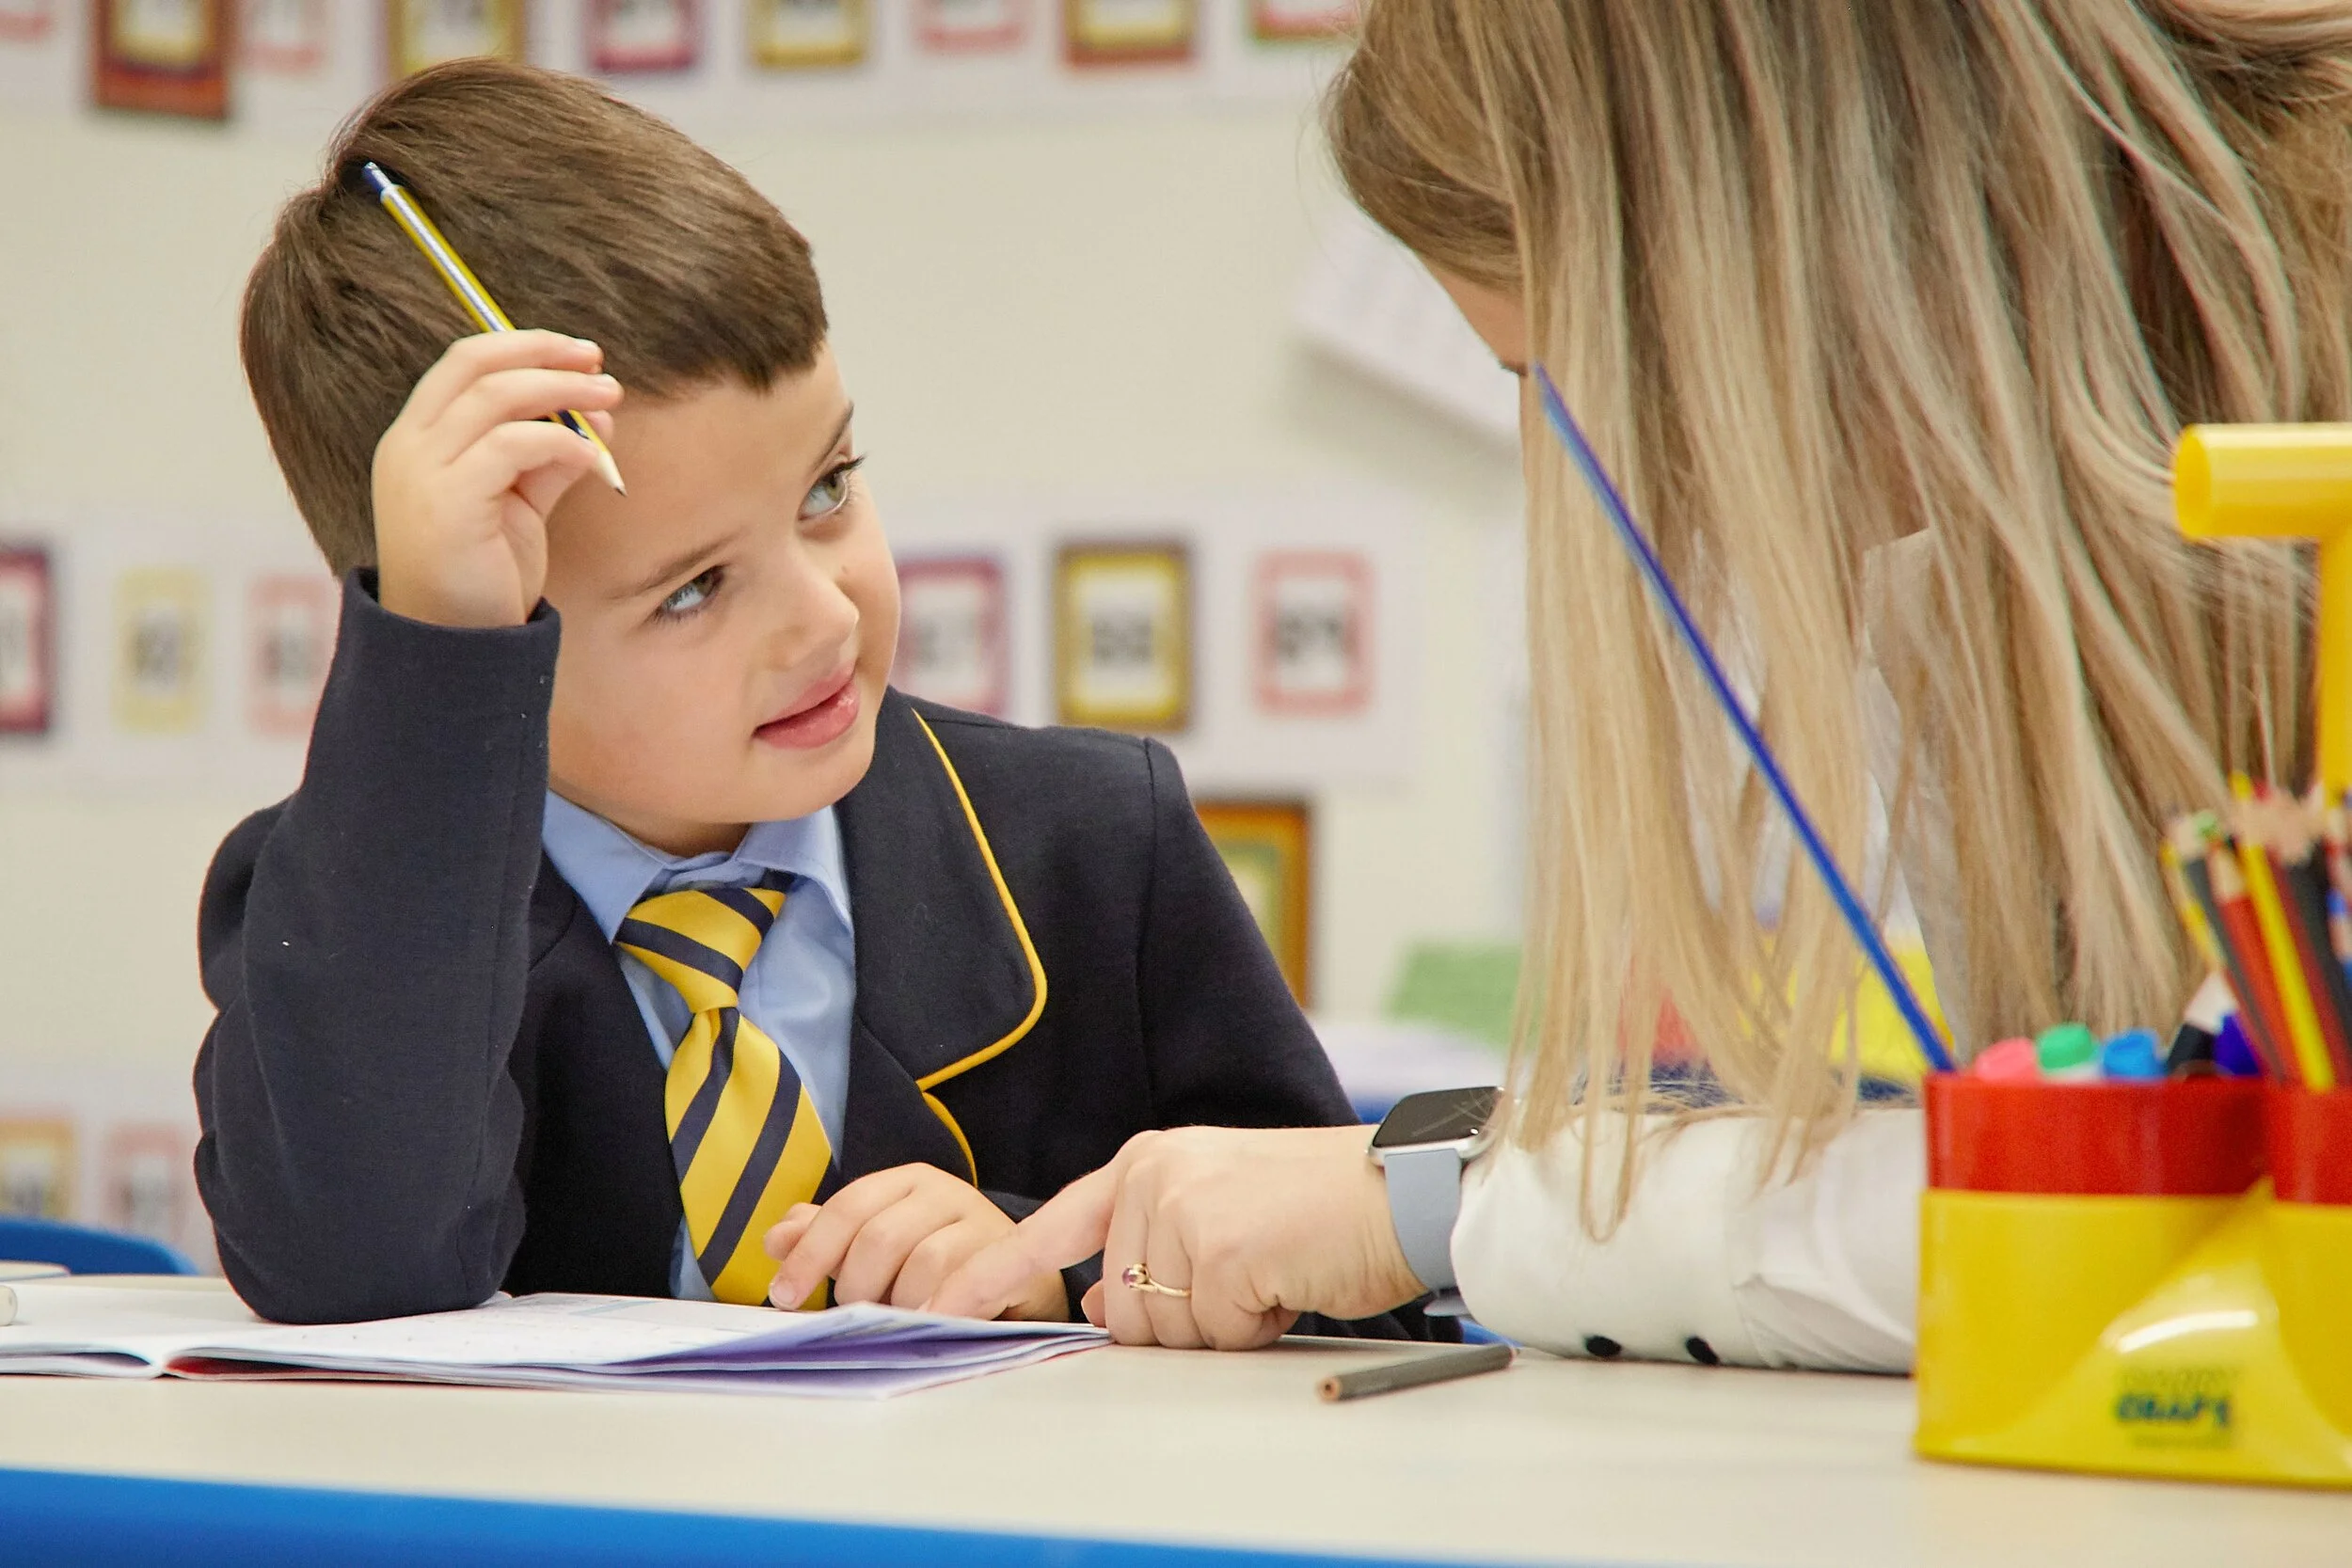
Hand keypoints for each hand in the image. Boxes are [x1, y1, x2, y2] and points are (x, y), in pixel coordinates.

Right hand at [371, 330, 622, 628]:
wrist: (452, 644)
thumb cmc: (483, 573)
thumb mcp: (518, 504)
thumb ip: (545, 458)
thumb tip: (595, 418)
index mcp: (419, 439)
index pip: (465, 364)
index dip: (524, 346)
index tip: (580, 354)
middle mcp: (410, 446)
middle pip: (476, 366)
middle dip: (544, 354)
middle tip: (600, 365)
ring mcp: (422, 471)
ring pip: (495, 397)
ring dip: (562, 391)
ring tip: (610, 401)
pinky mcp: (448, 501)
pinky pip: (511, 446)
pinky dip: (561, 442)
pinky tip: (595, 458)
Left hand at [764, 1164, 1067, 1319]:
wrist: (1022, 1282)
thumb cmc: (941, 1264)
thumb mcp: (879, 1248)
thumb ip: (828, 1240)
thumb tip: (777, 1240)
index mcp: (908, 1183)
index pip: (848, 1208)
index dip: (810, 1253)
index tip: (783, 1296)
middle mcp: (947, 1194)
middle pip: (881, 1237)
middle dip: (858, 1286)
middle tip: (860, 1314)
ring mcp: (986, 1225)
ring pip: (924, 1265)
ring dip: (901, 1305)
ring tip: (902, 1321)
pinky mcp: (1016, 1260)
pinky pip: (970, 1287)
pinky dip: (941, 1311)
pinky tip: (929, 1326)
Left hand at [926, 1125, 1424, 1349]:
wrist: (1406, 1186)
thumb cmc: (1325, 1202)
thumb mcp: (1222, 1205)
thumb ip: (1154, 1243)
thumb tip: (1097, 1309)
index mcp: (1147, 1161)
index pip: (1052, 1228)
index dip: (991, 1275)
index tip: (943, 1309)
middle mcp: (1152, 1177)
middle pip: (1120, 1308)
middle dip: (1183, 1318)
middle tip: (1249, 1274)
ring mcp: (1182, 1211)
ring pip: (1164, 1331)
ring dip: (1222, 1325)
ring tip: (1273, 1271)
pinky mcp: (1220, 1251)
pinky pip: (1214, 1335)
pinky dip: (1256, 1326)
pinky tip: (1288, 1280)